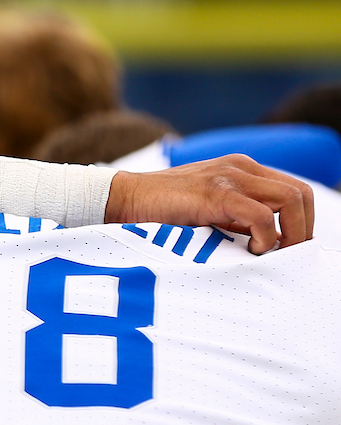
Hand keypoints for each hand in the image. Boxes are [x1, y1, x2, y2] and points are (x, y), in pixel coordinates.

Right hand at [105, 154, 314, 253]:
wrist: (122, 200)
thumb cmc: (159, 213)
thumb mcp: (209, 212)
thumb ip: (238, 220)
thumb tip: (272, 244)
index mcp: (241, 170)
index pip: (295, 191)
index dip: (300, 223)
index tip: (287, 250)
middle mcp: (241, 167)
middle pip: (302, 194)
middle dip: (302, 230)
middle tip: (285, 256)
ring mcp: (229, 176)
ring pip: (292, 199)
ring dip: (291, 234)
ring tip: (269, 254)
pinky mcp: (215, 192)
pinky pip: (261, 215)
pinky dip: (266, 238)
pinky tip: (250, 250)